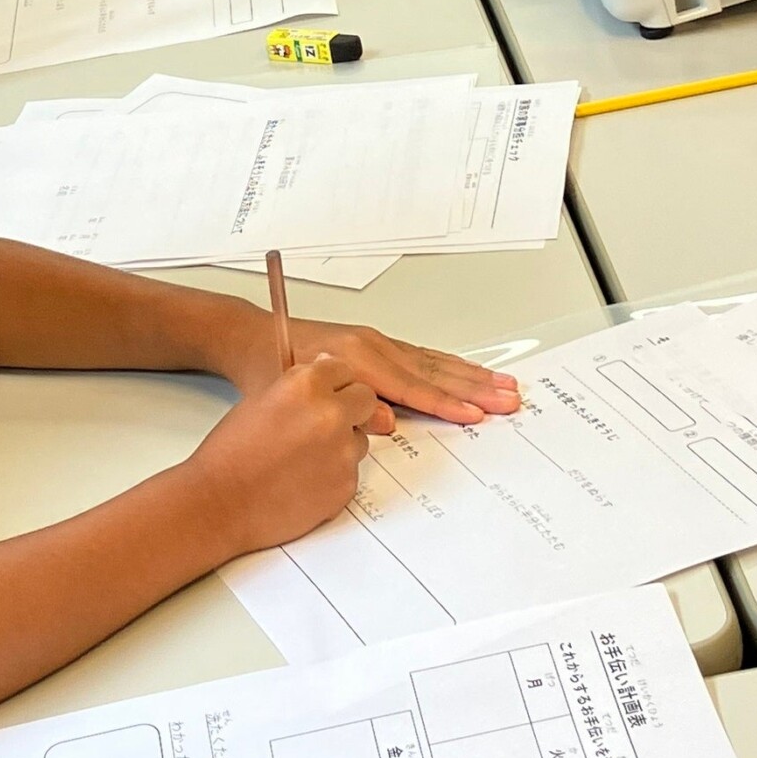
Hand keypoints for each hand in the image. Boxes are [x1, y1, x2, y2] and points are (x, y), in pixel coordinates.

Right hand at [189, 358, 384, 555]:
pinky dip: (334, 475)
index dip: (335, 383)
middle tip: (324, 424)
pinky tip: (303, 480)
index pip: (344, 369)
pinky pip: (351, 471)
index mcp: (306, 385)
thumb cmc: (230, 454)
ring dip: (341, 444)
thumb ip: (301, 386)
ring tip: (302, 458)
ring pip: (359, 438)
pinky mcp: (346, 485)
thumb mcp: (261, 400)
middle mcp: (331, 413)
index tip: (330, 392)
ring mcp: (342, 451)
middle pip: (365, 399)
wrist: (219, 504)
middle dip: (350, 408)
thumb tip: (326, 376)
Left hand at [219, 306, 521, 425]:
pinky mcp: (372, 344)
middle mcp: (371, 345)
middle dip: (474, 387)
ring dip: (469, 375)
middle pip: (433, 371)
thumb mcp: (298, 397)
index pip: (412, 387)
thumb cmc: (265, 367)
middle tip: (510, 399)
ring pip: (431, 362)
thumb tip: (388, 421)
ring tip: (502, 385)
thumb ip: (344, 412)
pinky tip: (464, 372)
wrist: (246, 336)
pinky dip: (446, 366)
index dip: (447, 404)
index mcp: (356, 357)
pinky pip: (419, 357)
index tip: (477, 415)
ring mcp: (374, 342)